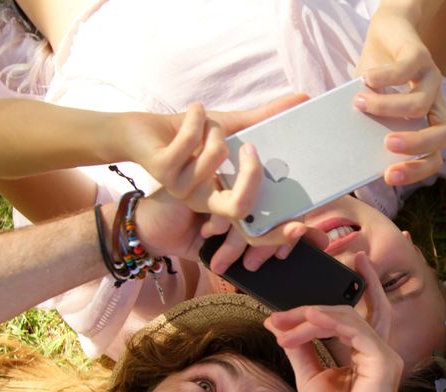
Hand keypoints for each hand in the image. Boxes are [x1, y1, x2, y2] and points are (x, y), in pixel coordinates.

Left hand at [125, 96, 325, 264]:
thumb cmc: (191, 133)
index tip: (299, 228)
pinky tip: (194, 110)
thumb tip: (304, 99)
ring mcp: (183, 189)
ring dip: (211, 129)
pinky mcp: (163, 171)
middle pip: (239, 207)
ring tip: (202, 118)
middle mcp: (205, 201)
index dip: (279, 237)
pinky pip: (190, 143)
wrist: (141, 132)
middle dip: (252, 175)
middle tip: (250, 147)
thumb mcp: (235, 127)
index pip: (256, 233)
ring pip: (216, 158)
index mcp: (225, 198)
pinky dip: (195, 118)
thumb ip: (268, 118)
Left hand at [265, 305, 403, 391]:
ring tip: (281, 326)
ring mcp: (385, 357)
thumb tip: (284, 327)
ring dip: (310, 318)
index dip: (315, 312)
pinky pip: (355, 331)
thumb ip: (302, 350)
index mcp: (365, 356)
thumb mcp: (310, 379)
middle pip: (351, 311)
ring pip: (348, 318)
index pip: (347, 319)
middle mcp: (379, 353)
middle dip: (313, 304)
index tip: (276, 320)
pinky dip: (329, 322)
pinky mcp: (384, 364)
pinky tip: (307, 320)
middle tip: (278, 311)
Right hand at [355, 6, 445, 185]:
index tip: (388, 176)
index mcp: (426, 124)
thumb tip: (335, 149)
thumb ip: (361, 127)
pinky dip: (385, 78)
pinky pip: (408, 70)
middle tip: (388, 145)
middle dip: (418, 145)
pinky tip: (366, 80)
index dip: (418, 170)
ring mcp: (431, 80)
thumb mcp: (369, 107)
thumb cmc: (377, 76)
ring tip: (361, 104)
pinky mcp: (420, 55)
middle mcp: (435, 105)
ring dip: (388, 108)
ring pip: (422, 104)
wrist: (388, 31)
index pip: (435, 156)